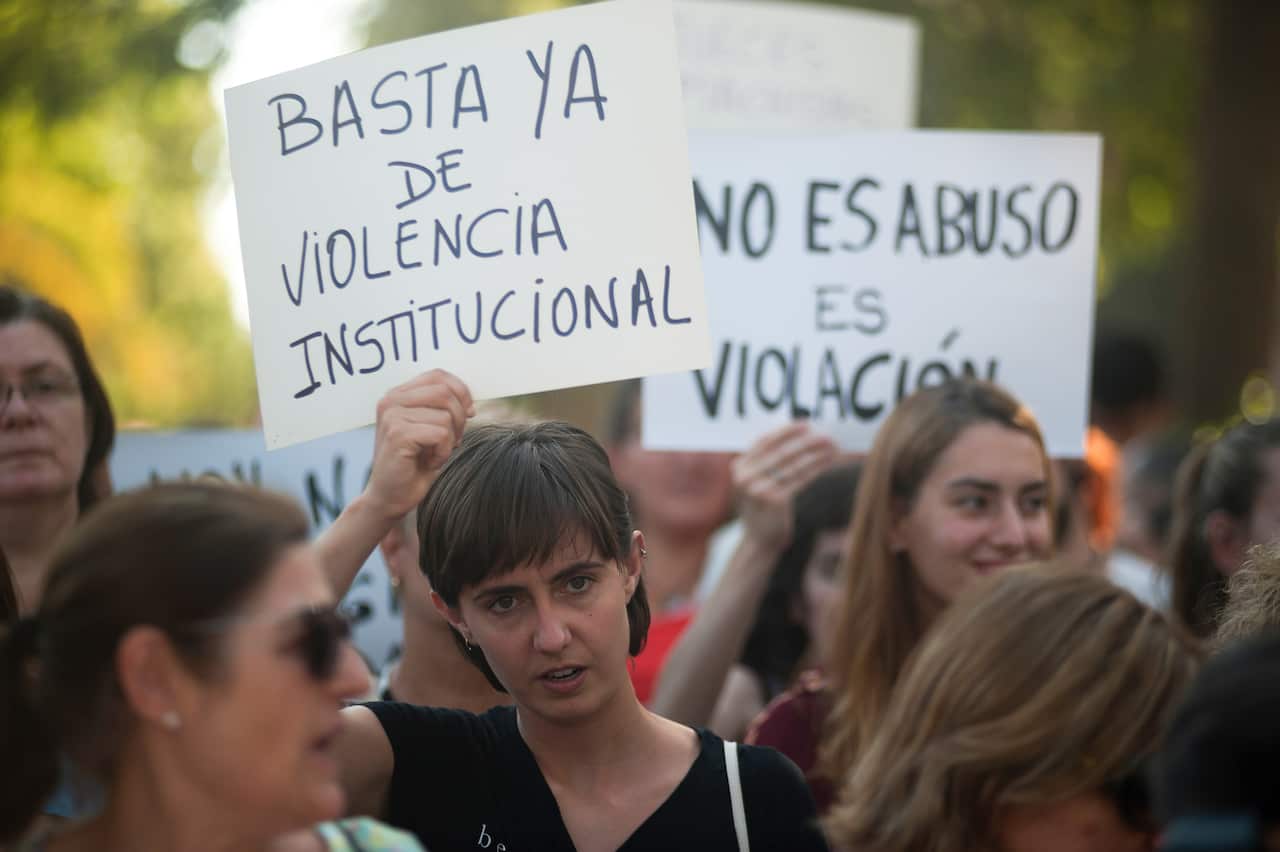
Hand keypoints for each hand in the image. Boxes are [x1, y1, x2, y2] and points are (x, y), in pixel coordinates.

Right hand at [362, 369, 474, 521]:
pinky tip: (429, 462)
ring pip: (446, 414)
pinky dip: (443, 452)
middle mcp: (391, 400)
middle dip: (459, 418)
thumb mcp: (430, 429)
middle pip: (445, 392)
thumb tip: (470, 403)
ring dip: (450, 439)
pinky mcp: (398, 434)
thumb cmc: (414, 464)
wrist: (391, 497)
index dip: (461, 391)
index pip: (438, 376)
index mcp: (398, 395)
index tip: (469, 413)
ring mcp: (392, 416)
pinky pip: (441, 433)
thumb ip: (443, 409)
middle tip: (451, 441)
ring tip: (435, 454)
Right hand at [732, 422, 838, 552]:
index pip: (763, 442)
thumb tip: (798, 434)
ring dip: (815, 454)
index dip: (785, 432)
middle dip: (806, 442)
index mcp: (738, 467)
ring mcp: (759, 490)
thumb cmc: (762, 505)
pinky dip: (816, 469)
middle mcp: (745, 477)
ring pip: (793, 465)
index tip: (805, 424)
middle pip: (780, 452)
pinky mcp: (775, 501)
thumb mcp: (756, 481)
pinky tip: (827, 462)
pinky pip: (799, 480)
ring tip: (832, 447)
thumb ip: (766, 461)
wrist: (760, 539)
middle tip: (825, 435)